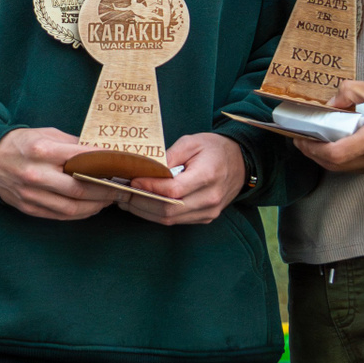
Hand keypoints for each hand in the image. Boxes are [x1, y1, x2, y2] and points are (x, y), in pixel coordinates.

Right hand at [0, 127, 117, 219]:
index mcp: (41, 150)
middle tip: (122, 189)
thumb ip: (71, 144)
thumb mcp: (45, 134)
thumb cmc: (21, 143)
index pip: (81, 158)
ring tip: (110, 200)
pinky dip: (80, 214)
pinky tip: (91, 208)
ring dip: (96, 206)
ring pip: (72, 208)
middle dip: (106, 191)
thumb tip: (100, 154)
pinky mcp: (28, 207)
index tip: (122, 166)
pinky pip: (60, 215)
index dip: (106, 164)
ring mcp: (31, 193)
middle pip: (79, 189)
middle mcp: (36, 173)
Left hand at [120, 133, 245, 224]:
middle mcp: (210, 198)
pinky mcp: (206, 217)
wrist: (241, 162)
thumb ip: (169, 156)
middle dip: (141, 202)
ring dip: (145, 211)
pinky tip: (143, 205)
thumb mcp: (191, 142)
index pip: (173, 190)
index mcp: (208, 175)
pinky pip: (177, 221)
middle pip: (169, 209)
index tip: (132, 180)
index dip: (150, 187)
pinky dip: (157, 214)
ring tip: (127, 200)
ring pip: (170, 219)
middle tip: (122, 193)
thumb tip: (145, 168)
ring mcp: (209, 211)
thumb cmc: (214, 149)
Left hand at [293, 80, 363, 182]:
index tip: (300, 139)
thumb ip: (347, 92)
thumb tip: (327, 105)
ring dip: (330, 158)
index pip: (335, 155)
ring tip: (320, 141)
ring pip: (346, 170)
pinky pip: (360, 171)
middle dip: (315, 154)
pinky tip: (345, 146)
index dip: (312, 149)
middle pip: (335, 165)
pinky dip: (348, 161)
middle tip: (304, 140)